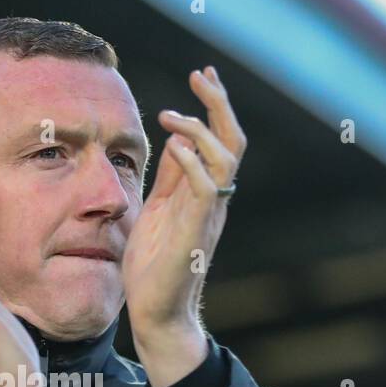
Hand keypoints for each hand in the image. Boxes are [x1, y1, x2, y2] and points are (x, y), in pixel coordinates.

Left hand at [121, 66, 246, 384]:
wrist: (155, 312)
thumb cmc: (154, 266)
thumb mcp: (156, 209)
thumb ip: (168, 178)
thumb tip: (175, 139)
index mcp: (203, 191)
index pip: (219, 138)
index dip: (213, 105)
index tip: (201, 74)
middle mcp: (214, 199)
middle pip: (232, 140)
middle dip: (218, 104)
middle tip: (201, 75)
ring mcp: (208, 215)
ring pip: (225, 159)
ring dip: (201, 129)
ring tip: (172, 115)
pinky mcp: (196, 231)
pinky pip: (205, 188)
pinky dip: (193, 162)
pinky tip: (174, 145)